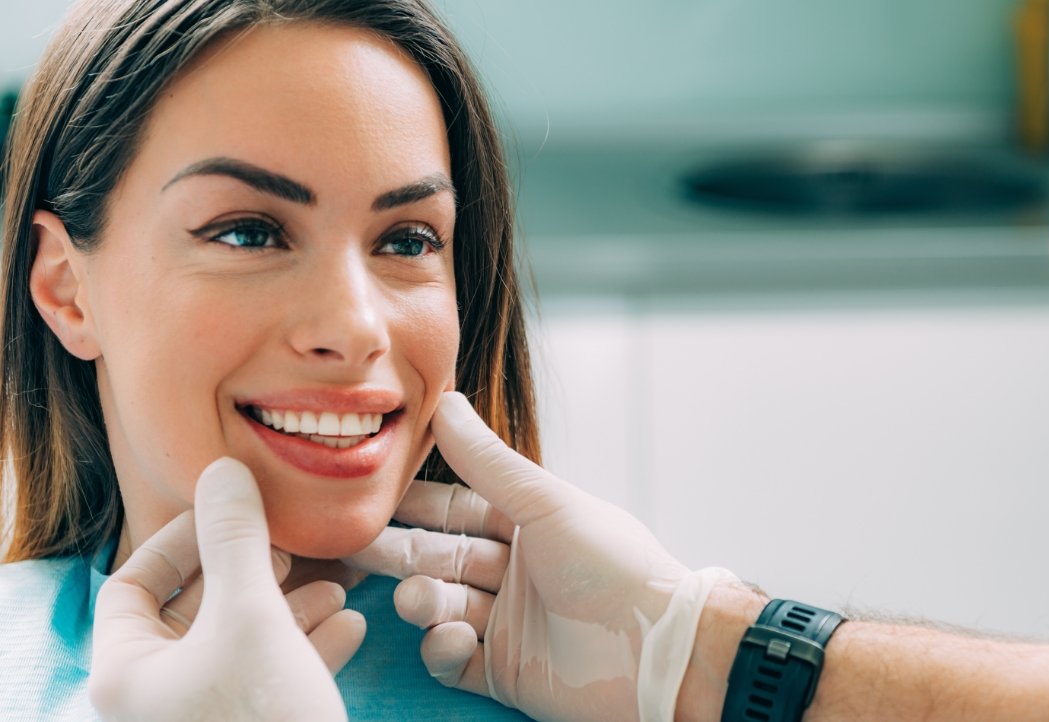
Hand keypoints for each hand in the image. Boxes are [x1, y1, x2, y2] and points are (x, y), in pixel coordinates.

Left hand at [90, 457, 365, 720]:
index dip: (182, 540)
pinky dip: (307, 647)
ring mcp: (206, 718)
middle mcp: (156, 699)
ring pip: (241, 643)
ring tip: (337, 584)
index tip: (235, 513)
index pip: (132, 585)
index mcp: (126, 674)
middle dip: (254, 571)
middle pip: (195, 611)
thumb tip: (224, 471)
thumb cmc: (264, 720)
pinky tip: (350, 625)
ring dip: (291, 606)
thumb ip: (236, 540)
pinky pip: (271, 678)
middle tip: (291, 546)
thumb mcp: (252, 616)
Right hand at [348, 392, 736, 721]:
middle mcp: (516, 572)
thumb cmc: (615, 566)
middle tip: (353, 546)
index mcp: (530, 526)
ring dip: (421, 601)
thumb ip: (490, 461)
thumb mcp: (548, 504)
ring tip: (418, 599)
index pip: (458, 508)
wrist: (657, 650)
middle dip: (398, 552)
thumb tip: (445, 402)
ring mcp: (508, 623)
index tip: (370, 492)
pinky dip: (442, 647)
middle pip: (440, 557)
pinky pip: (453, 658)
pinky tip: (450, 638)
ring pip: (441, 607)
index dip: (415, 502)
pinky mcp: (505, 672)